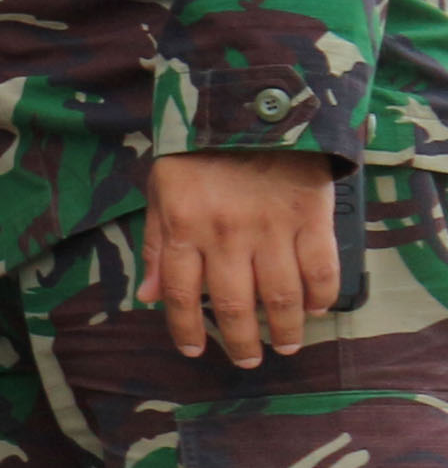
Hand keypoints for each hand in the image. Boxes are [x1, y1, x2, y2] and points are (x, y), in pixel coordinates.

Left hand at [142, 150, 340, 366]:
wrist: (252, 106)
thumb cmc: (198, 152)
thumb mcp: (161, 191)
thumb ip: (154, 244)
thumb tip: (147, 297)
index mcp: (183, 228)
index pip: (180, 295)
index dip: (185, 330)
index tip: (193, 352)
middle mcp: (225, 234)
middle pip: (233, 305)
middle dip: (240, 342)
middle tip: (246, 361)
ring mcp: (271, 227)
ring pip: (280, 296)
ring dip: (284, 329)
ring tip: (286, 345)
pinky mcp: (311, 215)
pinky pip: (320, 268)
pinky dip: (320, 295)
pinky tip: (315, 308)